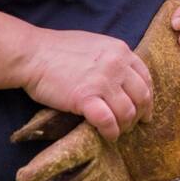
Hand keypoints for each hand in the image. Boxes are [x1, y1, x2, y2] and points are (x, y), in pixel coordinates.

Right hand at [19, 28, 152, 141]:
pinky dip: (111, 132)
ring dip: (125, 126)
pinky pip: (108, 121)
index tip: (144, 109)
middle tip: (134, 125)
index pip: (146, 78)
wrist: (32, 53)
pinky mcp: (85, 97)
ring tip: (118, 131)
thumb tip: (124, 76)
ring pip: (128, 112)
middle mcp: (117, 65)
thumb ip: (113, 58)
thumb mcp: (96, 44)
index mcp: (121, 51)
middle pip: (142, 97)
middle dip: (140, 114)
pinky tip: (108, 136)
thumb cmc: (59, 49)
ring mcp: (102, 81)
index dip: (147, 97)